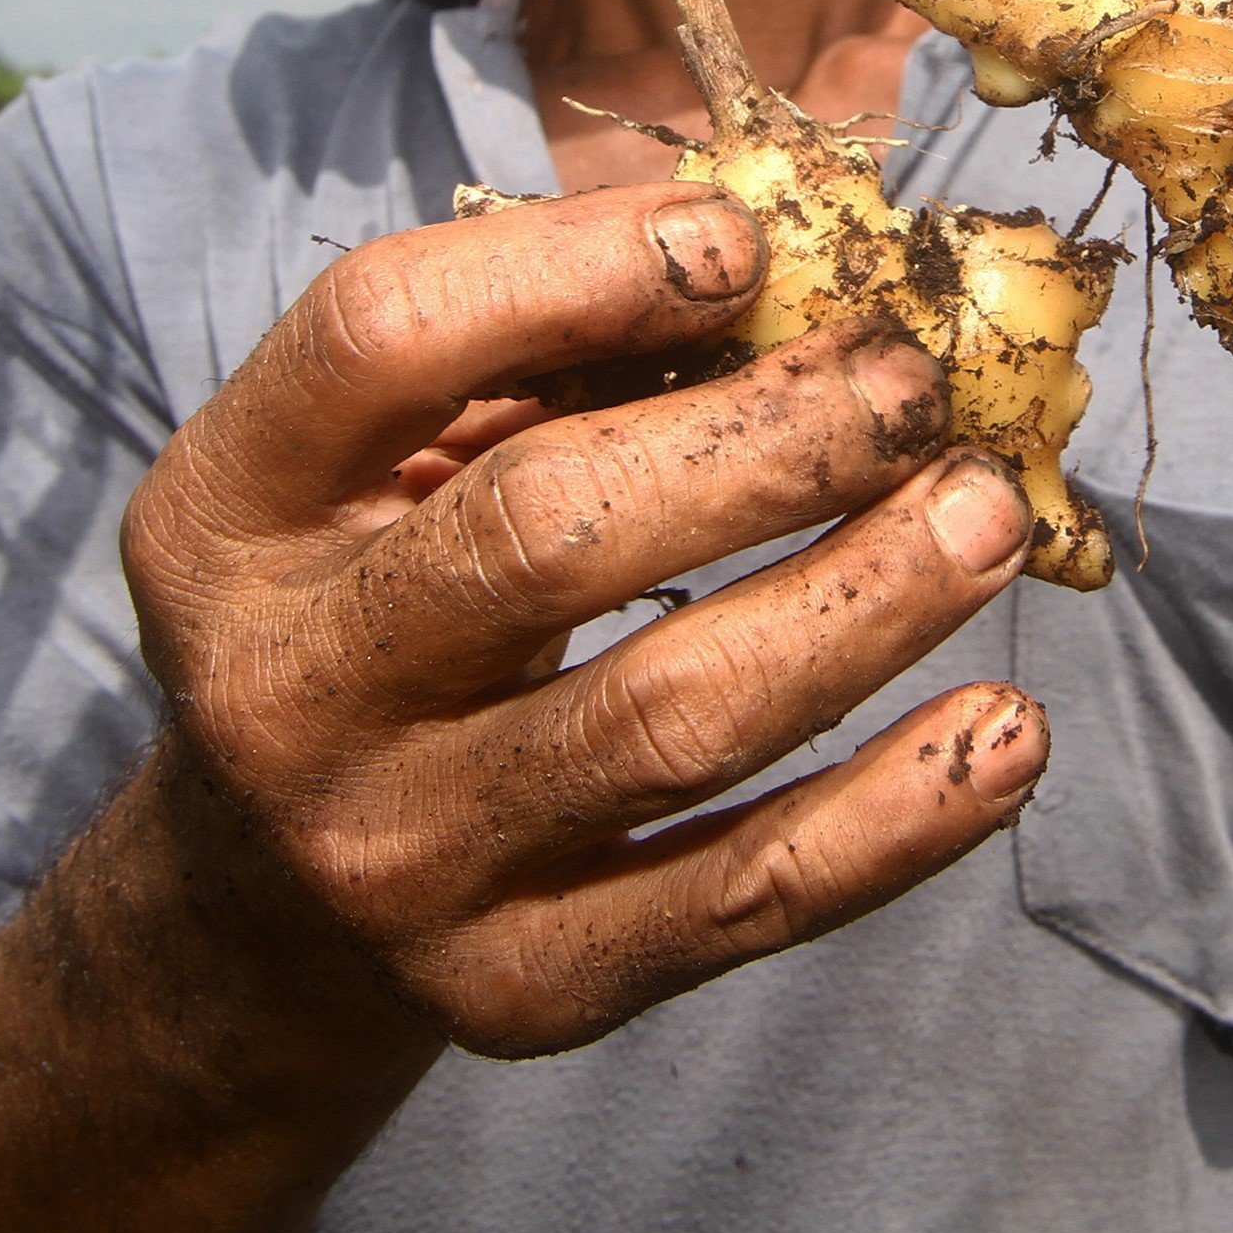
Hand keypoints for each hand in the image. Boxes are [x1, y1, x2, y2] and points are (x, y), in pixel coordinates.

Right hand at [121, 179, 1044, 1062]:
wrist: (268, 911)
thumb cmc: (379, 603)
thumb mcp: (386, 465)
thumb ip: (543, 350)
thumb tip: (796, 255)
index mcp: (225, 509)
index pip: (382, 337)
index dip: (575, 265)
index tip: (742, 243)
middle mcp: (286, 689)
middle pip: (542, 533)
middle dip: (767, 441)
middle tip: (916, 383)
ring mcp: (398, 858)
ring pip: (669, 718)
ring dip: (864, 602)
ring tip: (987, 516)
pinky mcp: (517, 989)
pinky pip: (742, 895)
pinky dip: (898, 813)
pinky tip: (1006, 728)